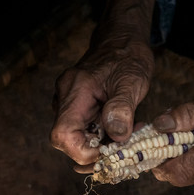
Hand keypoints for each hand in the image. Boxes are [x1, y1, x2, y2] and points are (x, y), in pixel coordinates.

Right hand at [50, 0, 155, 166]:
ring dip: (100, 144)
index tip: (108, 155)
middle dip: (94, 151)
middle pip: (67, 139)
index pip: (62, 135)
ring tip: (127, 137)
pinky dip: (101, 135)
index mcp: (74, 92)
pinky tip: (120, 130)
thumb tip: (117, 137)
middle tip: (124, 149)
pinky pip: (84, 127)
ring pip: (77, 135)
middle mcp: (65, 98)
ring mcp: (70, 101)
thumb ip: (122, 108)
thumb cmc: (128, 56)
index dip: (82, 152)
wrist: (122, 39)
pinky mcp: (78, 104)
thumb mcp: (131, 81)